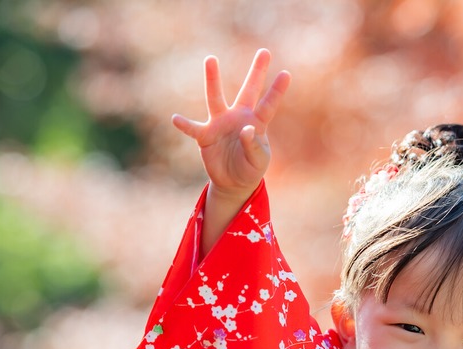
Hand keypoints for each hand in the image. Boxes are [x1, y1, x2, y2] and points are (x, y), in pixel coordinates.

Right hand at [171, 49, 290, 201]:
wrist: (233, 182)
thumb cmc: (250, 168)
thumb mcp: (258, 161)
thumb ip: (254, 146)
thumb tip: (246, 130)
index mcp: (256, 123)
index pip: (268, 105)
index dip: (277, 91)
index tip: (286, 74)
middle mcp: (238, 117)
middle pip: (248, 90)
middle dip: (256, 72)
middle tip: (265, 51)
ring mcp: (220, 124)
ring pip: (216, 98)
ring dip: (213, 80)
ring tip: (211, 60)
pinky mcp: (205, 135)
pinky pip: (193, 128)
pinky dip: (185, 124)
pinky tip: (176, 119)